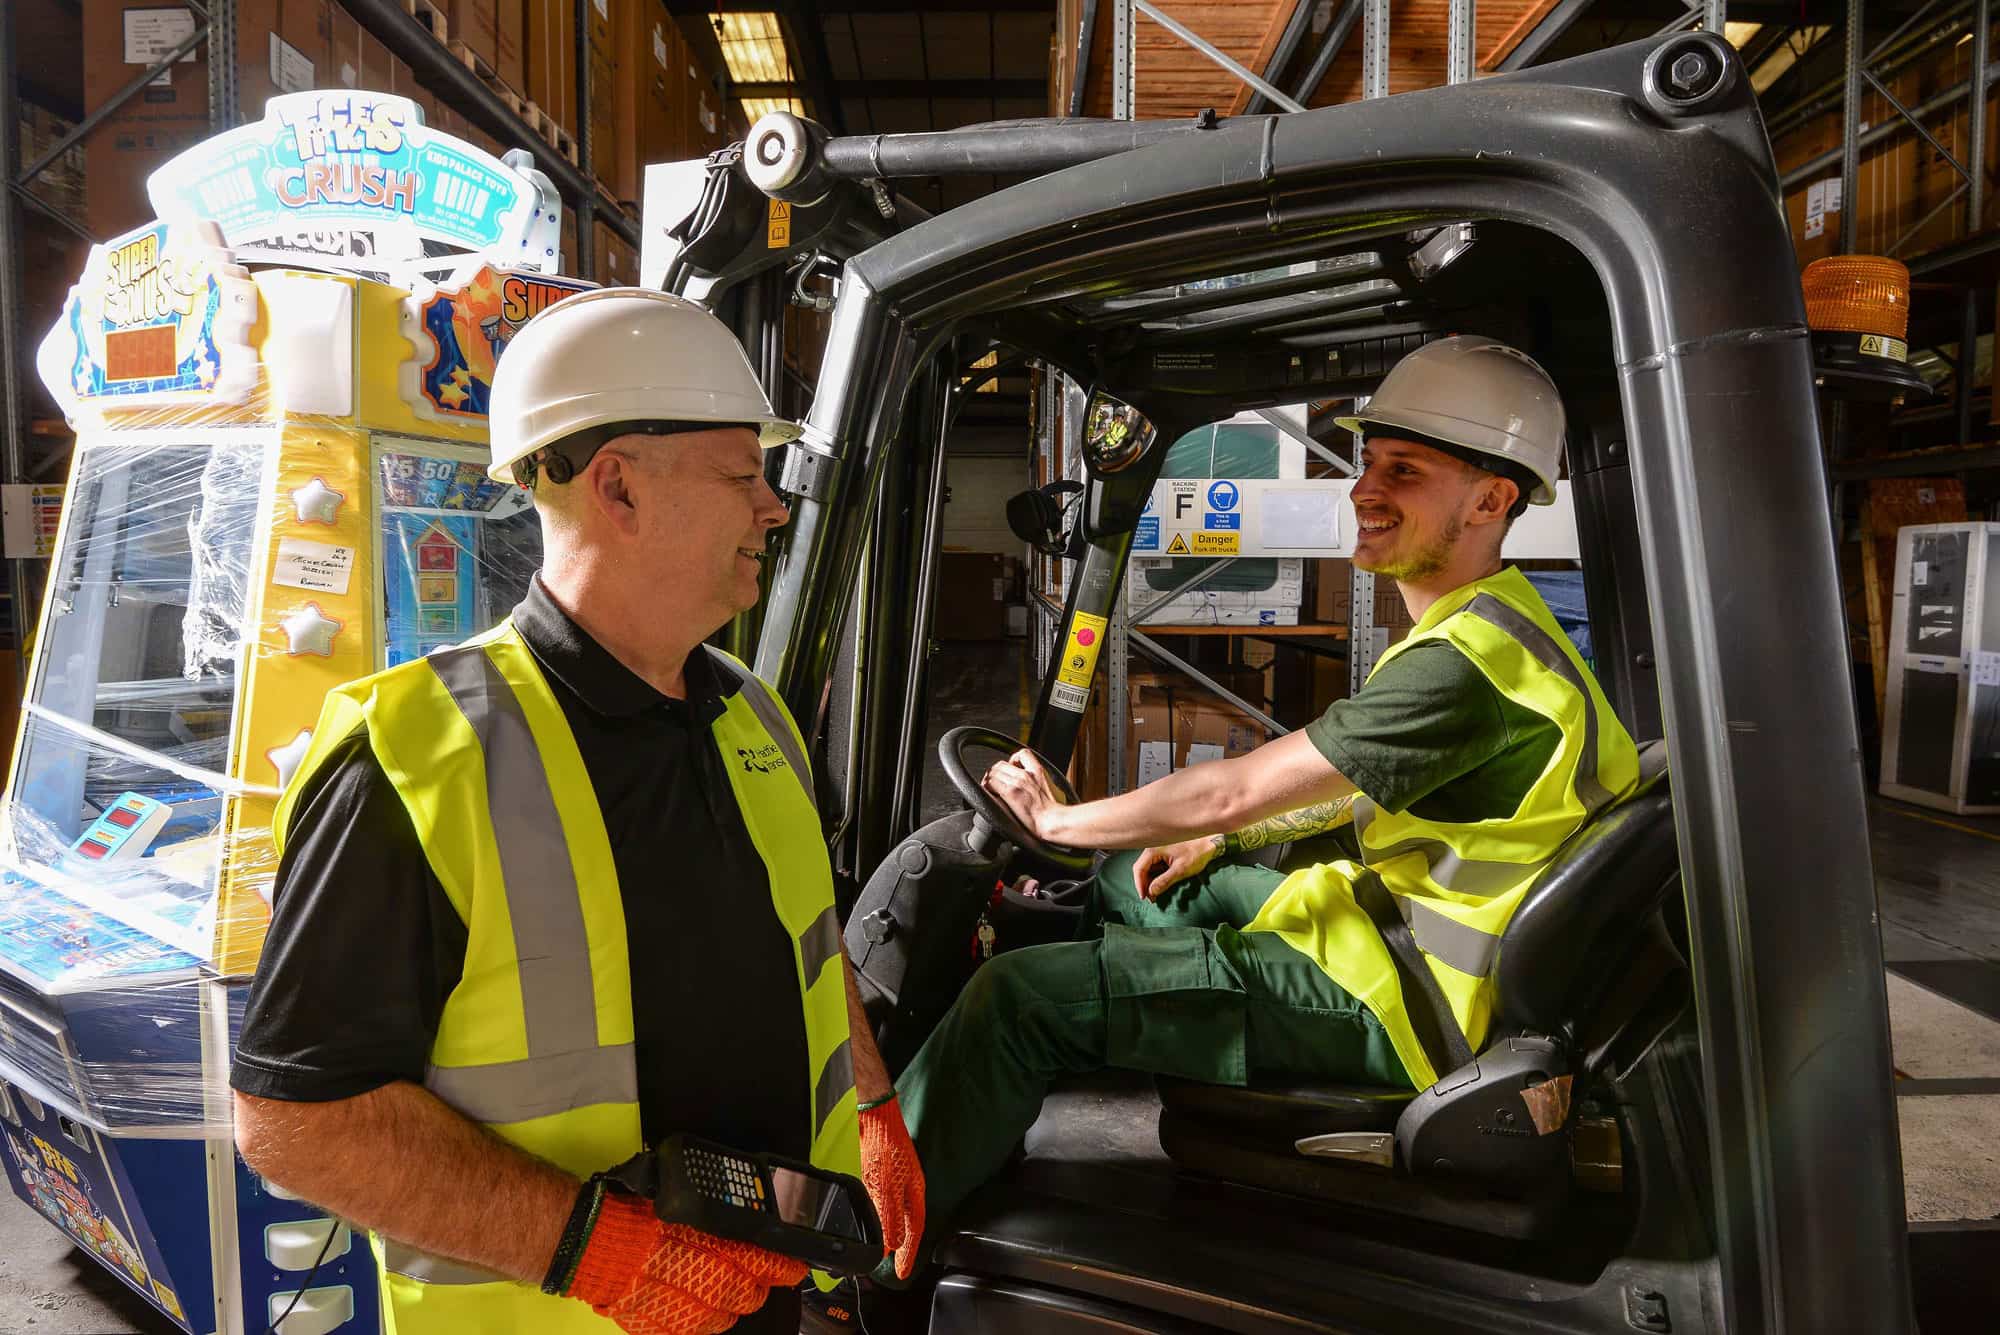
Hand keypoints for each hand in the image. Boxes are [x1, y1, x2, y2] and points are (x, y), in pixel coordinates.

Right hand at [565, 1190, 807, 1334]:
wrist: (594, 1238)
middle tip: (751, 1276)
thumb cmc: (636, 1212)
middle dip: (755, 1286)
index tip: (793, 1265)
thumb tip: (747, 1226)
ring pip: (725, 1319)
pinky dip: (696, 1320)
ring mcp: (686, 1310)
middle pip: (751, 1295)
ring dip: (727, 1305)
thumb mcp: (687, 1200)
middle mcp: (710, 1281)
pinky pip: (692, 1330)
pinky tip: (692, 1305)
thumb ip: (719, 1219)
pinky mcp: (662, 1326)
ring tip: (718, 1289)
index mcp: (720, 1246)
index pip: (770, 1262)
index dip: (785, 1265)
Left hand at [858, 1096, 925, 1279]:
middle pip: (907, 1224)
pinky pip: (884, 1200)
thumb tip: (893, 1243)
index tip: (902, 1273)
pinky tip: (872, 1218)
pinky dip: (880, 1215)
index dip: (909, 1255)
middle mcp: (908, 1187)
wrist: (873, 1115)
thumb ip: (890, 1216)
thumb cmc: (884, 1145)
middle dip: (901, 1247)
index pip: (914, 1231)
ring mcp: (897, 1178)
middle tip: (894, 1266)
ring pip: (895, 1213)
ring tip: (883, 1249)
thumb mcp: (886, 1187)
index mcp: (914, 1192)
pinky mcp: (883, 1171)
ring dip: (890, 1232)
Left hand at [981, 749, 1068, 840]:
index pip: (1021, 754)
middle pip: (1001, 764)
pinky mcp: (1010, 792)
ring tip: (991, 789)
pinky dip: (988, 788)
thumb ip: (1035, 780)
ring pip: (993, 772)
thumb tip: (1023, 783)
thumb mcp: (1046, 787)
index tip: (1009, 770)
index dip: (1011, 760)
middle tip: (994, 783)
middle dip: (995, 773)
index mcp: (1037, 771)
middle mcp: (1026, 774)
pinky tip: (992, 795)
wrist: (1052, 821)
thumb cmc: (1050, 811)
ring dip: (989, 780)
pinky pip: (991, 783)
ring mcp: (1017, 782)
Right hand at [1132, 835, 1221, 901]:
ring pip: (1148, 867)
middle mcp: (1153, 848)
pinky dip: (1156, 875)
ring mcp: (1158, 849)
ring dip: (1150, 881)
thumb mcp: (1181, 870)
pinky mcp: (1164, 852)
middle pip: (1142, 868)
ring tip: (1156, 894)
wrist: (1210, 841)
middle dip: (1145, 884)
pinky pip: (1155, 865)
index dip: (1139, 885)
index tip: (1144, 897)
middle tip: (1151, 898)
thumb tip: (1151, 892)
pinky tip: (1161, 884)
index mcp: (1154, 850)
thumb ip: (1164, 881)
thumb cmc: (1196, 852)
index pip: (1139, 869)